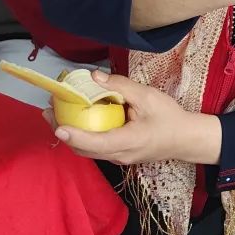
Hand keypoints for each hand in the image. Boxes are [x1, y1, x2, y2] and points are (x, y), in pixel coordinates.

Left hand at [45, 70, 220, 165]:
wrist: (185, 139)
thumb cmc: (169, 118)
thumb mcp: (148, 97)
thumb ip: (121, 86)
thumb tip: (94, 77)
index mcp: (127, 141)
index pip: (95, 143)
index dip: (75, 136)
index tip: (58, 126)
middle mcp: (119, 155)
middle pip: (84, 149)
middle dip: (64, 133)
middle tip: (49, 113)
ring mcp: (118, 158)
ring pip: (88, 151)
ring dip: (72, 136)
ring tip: (58, 116)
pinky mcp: (119, 155)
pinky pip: (96, 149)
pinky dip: (84, 137)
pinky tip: (81, 122)